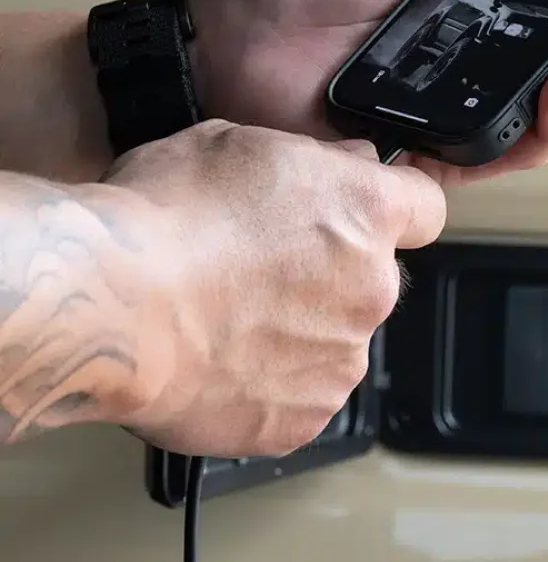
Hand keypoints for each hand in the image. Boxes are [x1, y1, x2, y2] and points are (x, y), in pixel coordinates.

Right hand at [104, 120, 444, 456]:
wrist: (110, 311)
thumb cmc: (159, 222)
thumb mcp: (234, 143)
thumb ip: (308, 161)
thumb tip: (342, 165)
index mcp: (366, 212)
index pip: (423, 207)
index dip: (392, 208)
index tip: (363, 215)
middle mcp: (371, 288)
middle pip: (372, 280)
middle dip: (329, 275)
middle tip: (257, 271)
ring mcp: (342, 360)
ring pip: (334, 341)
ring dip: (297, 333)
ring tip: (223, 321)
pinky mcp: (304, 418)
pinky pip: (299, 397)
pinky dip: (268, 386)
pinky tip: (219, 362)